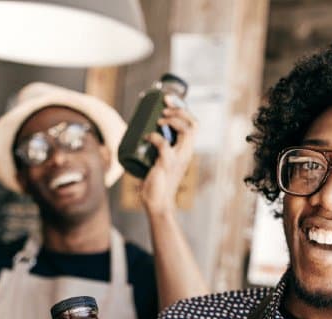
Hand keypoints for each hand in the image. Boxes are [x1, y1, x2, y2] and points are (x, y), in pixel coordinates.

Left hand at [138, 97, 197, 216]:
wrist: (157, 203)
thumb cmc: (156, 185)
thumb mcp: (158, 163)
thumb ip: (153, 152)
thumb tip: (138, 138)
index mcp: (185, 151)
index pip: (193, 125)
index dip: (183, 110)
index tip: (168, 102)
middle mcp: (186, 153)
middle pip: (193, 124)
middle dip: (179, 110)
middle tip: (164, 107)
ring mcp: (178, 158)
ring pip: (187, 131)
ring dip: (173, 120)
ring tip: (160, 118)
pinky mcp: (167, 164)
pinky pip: (164, 144)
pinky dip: (154, 137)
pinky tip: (146, 136)